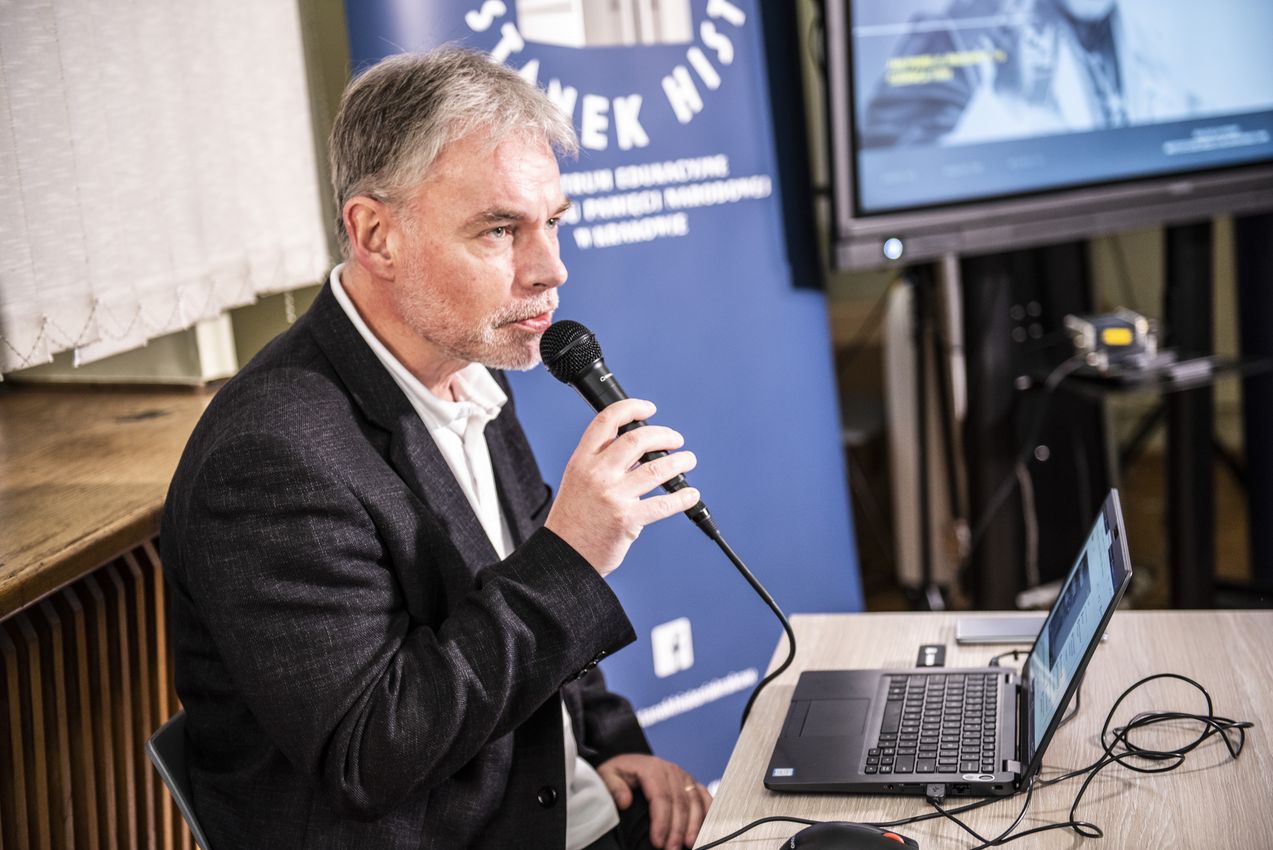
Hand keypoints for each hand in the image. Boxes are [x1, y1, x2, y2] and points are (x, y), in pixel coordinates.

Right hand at [544, 399, 699, 575]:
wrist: (564, 554)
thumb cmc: (574, 519)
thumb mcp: (579, 481)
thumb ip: (605, 463)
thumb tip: (641, 450)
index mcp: (582, 460)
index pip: (606, 421)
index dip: (631, 408)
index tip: (649, 408)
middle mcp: (596, 474)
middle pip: (637, 439)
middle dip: (664, 435)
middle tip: (676, 440)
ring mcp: (612, 496)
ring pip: (656, 469)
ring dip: (679, 462)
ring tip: (688, 461)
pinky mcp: (627, 519)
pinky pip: (662, 503)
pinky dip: (682, 497)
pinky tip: (690, 494)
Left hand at [597, 754, 711, 849]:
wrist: (629, 764)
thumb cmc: (620, 773)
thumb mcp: (608, 775)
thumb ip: (613, 787)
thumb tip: (624, 801)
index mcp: (651, 767)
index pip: (661, 797)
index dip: (662, 822)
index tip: (658, 842)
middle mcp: (671, 770)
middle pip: (680, 802)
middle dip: (677, 829)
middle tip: (672, 849)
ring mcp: (683, 775)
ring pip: (695, 801)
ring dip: (694, 825)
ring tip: (689, 845)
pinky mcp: (691, 782)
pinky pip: (704, 796)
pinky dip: (707, 813)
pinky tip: (704, 828)